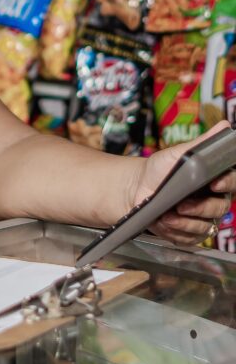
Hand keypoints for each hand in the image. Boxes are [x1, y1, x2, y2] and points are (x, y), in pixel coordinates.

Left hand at [133, 122, 235, 245]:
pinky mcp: (190, 233)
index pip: (231, 181)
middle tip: (181, 206)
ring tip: (166, 216)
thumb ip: (202, 143)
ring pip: (205, 226)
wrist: (137, 188)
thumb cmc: (160, 169)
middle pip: (219, 208)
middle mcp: (214, 200)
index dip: (226, 183)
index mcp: (216, 180)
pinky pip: (190, 238)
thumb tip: (225, 125)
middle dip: (199, 208)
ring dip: (184, 222)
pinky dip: (176, 232)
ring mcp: (203, 218)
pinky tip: (163, 223)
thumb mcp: (177, 154)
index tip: (214, 183)